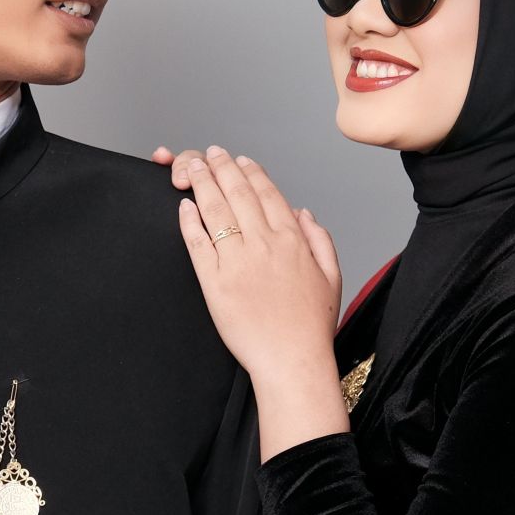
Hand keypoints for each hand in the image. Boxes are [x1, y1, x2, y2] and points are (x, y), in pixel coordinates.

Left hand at [159, 146, 342, 380]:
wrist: (293, 361)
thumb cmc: (312, 326)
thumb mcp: (331, 276)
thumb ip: (319, 239)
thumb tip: (304, 213)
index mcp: (292, 239)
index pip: (267, 193)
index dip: (251, 172)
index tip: (239, 160)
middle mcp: (264, 243)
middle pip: (238, 193)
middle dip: (221, 167)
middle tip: (210, 153)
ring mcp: (237, 261)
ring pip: (216, 210)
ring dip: (202, 183)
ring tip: (191, 167)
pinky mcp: (215, 283)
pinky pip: (198, 243)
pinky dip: (189, 221)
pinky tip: (183, 206)